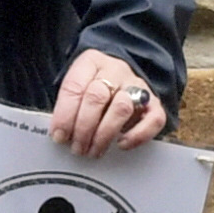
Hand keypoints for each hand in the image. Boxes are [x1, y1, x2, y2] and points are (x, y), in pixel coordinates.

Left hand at [48, 46, 164, 152]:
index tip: (59, 135)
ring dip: (104, 135)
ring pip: (122, 108)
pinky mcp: (154, 103)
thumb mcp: (75, 89)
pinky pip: (153, 119)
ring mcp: (137, 86)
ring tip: (93, 150)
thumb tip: (61, 135)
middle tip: (76, 147)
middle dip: (83, 128)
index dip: (65, 114)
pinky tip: (122, 144)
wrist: (118, 78)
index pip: (75, 86)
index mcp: (91, 62)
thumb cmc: (91, 87)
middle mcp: (115, 70)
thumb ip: (66, 107)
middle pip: (97, 97)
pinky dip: (137, 136)